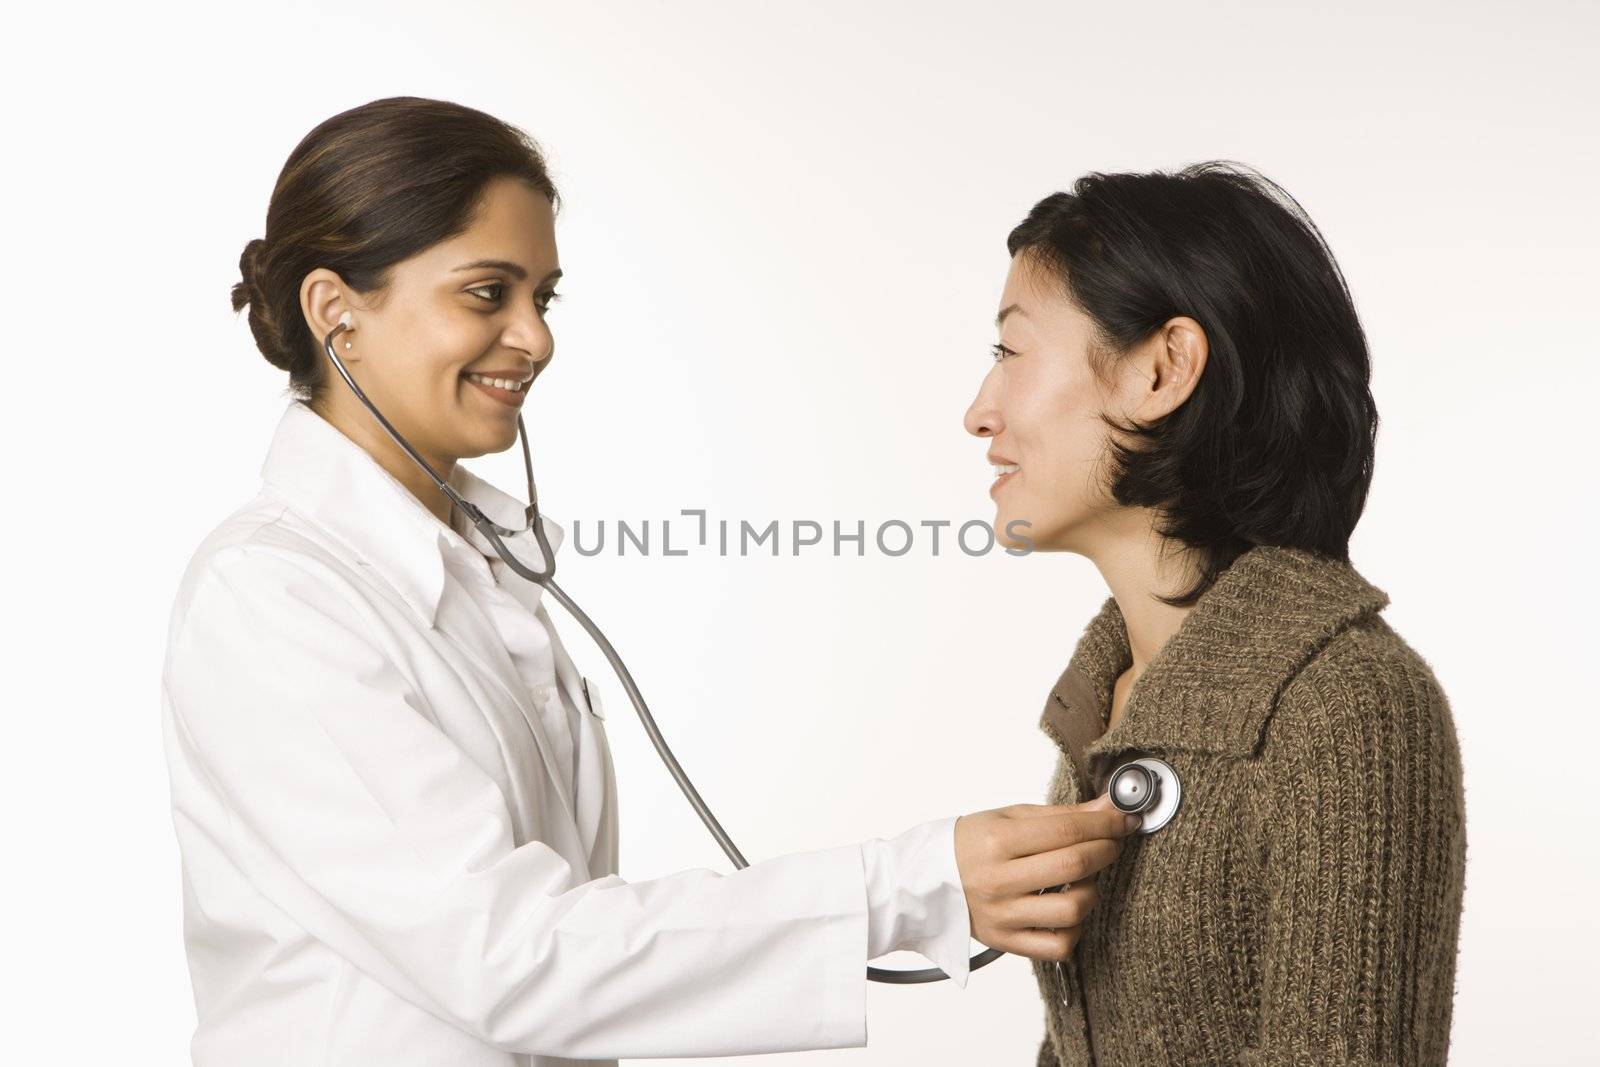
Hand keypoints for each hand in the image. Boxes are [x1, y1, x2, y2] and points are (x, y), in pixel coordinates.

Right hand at [953, 793, 1138, 962]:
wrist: (926, 879)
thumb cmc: (971, 843)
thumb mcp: (1009, 817)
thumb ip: (1061, 815)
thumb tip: (1108, 808)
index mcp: (997, 841)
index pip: (1066, 830)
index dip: (1104, 824)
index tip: (1122, 819)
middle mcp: (998, 880)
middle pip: (1073, 866)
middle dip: (1106, 850)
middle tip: (1111, 843)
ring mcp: (1002, 915)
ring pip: (1072, 909)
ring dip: (1093, 890)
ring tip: (1085, 878)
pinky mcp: (1006, 942)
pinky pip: (1058, 946)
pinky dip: (1075, 929)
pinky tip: (1069, 911)